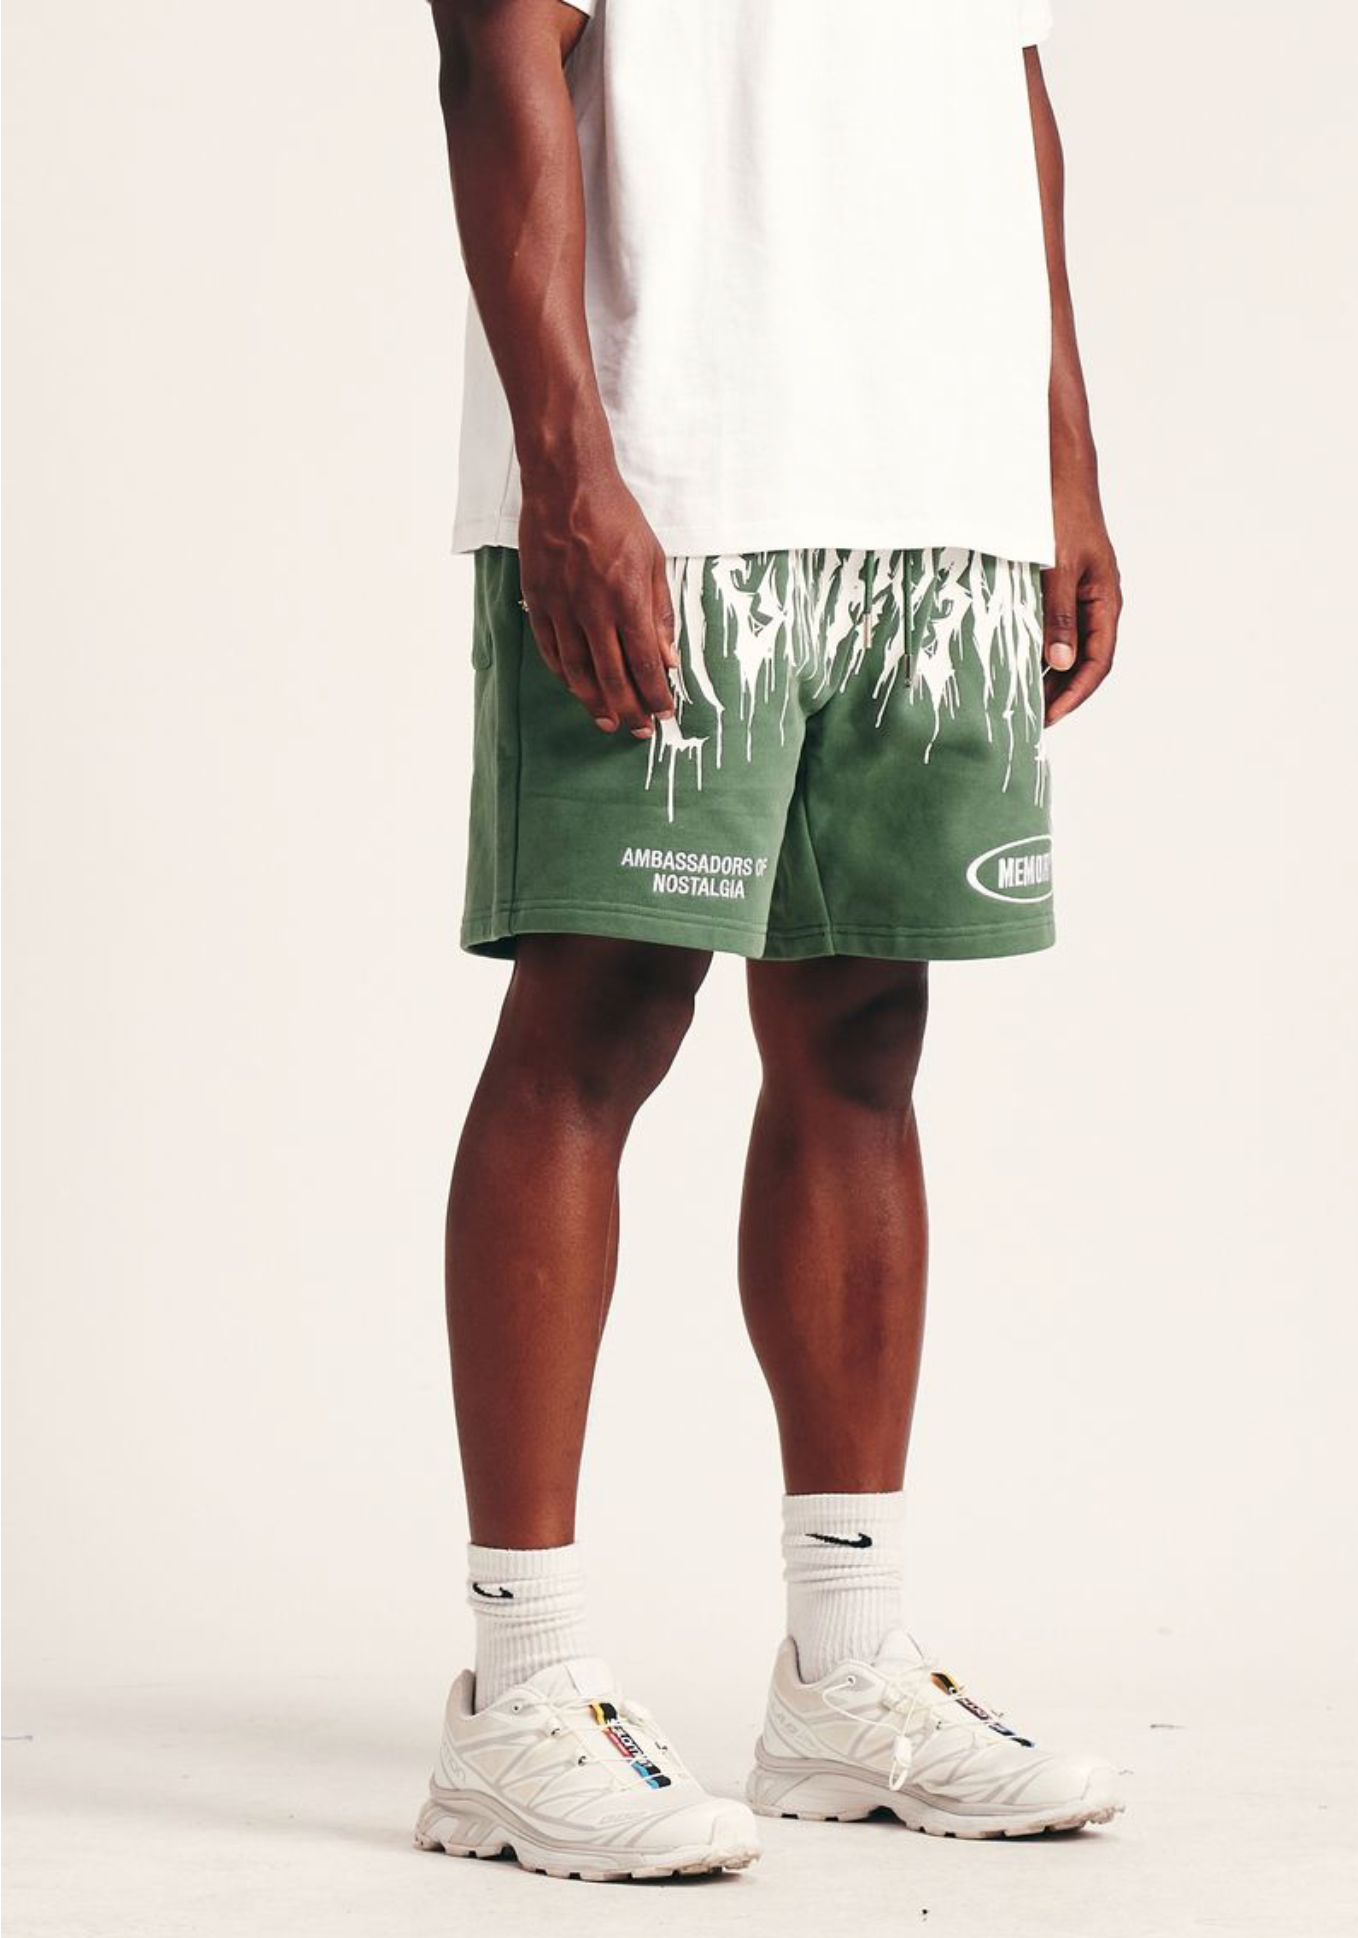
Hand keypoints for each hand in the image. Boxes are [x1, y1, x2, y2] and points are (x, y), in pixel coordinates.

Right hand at [517, 457, 676, 737]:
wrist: (566, 485)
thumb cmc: (616, 517)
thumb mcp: (653, 560)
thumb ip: (660, 612)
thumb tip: (668, 658)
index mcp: (627, 599)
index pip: (644, 662)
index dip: (655, 694)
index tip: (664, 712)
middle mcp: (593, 609)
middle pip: (612, 676)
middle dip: (629, 709)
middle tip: (639, 730)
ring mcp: (562, 607)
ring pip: (577, 671)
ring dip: (594, 701)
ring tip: (608, 721)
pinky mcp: (539, 601)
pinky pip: (551, 650)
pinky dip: (565, 675)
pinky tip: (577, 688)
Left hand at [1041, 478, 1122, 725]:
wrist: (1056, 471)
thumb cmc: (1061, 513)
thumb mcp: (1058, 568)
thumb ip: (1059, 615)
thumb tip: (1059, 663)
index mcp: (1106, 601)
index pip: (1098, 662)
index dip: (1075, 694)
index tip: (1049, 717)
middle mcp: (1097, 602)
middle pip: (1085, 660)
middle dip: (1061, 691)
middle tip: (1030, 717)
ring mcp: (1081, 593)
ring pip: (1069, 645)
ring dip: (1049, 672)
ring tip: (1022, 696)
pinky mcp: (1061, 584)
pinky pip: (1055, 626)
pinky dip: (1039, 646)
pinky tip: (1018, 659)